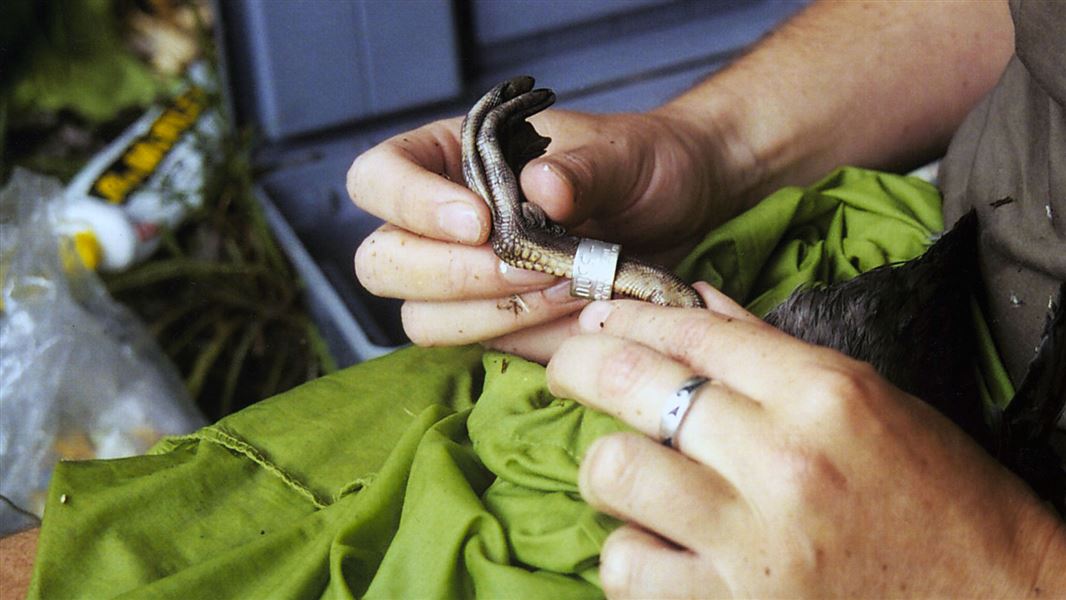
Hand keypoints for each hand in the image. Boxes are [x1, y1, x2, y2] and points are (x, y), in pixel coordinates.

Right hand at [348, 107, 744, 361]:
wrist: (684, 210)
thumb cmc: (643, 164)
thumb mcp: (623, 154)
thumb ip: (582, 168)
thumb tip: (541, 191)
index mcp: (448, 159)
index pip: (377, 178)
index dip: (409, 204)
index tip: (478, 222)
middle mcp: (441, 223)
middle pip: (384, 263)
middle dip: (453, 274)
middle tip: (529, 268)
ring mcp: (464, 282)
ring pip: (423, 320)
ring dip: (490, 315)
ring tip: (565, 290)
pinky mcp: (500, 326)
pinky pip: (484, 349)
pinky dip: (530, 340)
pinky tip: (579, 314)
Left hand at [546, 283, 1065, 597]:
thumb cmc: (941, 501)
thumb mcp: (873, 404)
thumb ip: (772, 352)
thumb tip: (693, 303)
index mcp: (824, 394)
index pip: (690, 332)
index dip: (626, 317)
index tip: (595, 321)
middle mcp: (783, 460)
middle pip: (632, 385)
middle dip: (580, 368)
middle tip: (569, 374)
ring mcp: (755, 543)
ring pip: (613, 473)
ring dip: (608, 472)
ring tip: (630, 481)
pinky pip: (627, 569)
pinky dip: (630, 557)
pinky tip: (657, 552)